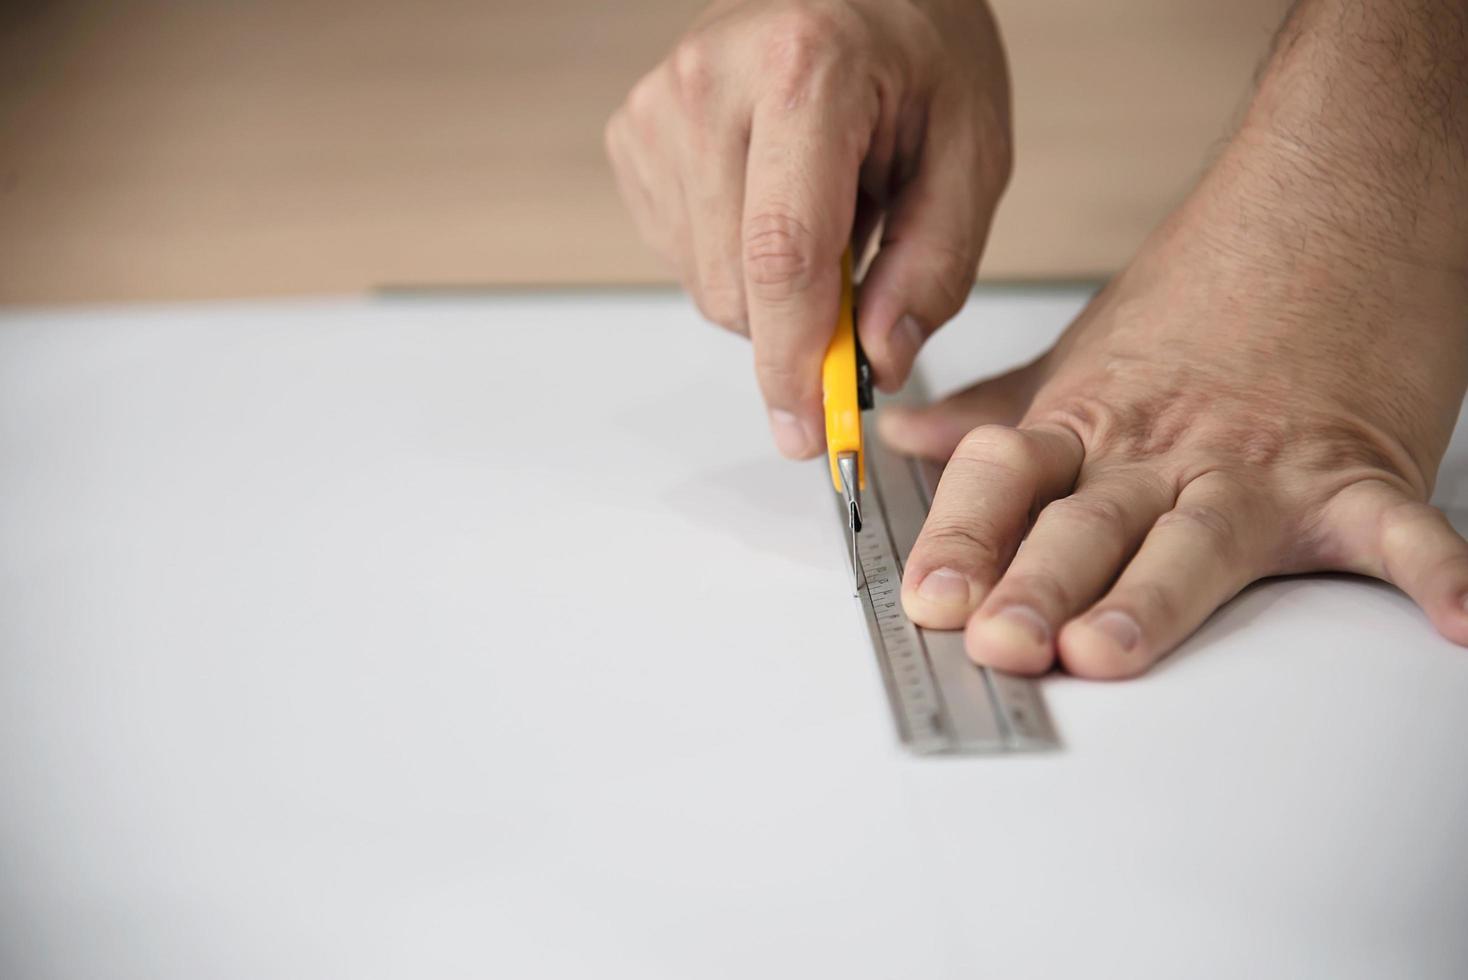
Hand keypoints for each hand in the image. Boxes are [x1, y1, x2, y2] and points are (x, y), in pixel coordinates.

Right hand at [605, 0, 1010, 457]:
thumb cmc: (916, 49)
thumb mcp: (970, 152)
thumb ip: (933, 268)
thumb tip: (875, 363)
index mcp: (803, 71)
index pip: (783, 253)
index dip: (795, 359)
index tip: (811, 429)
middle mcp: (709, 82)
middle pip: (735, 285)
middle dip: (799, 325)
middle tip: (863, 273)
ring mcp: (657, 107)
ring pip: (705, 283)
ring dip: (770, 287)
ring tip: (821, 205)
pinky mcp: (632, 134)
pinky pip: (681, 256)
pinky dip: (735, 258)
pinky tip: (771, 198)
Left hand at [881, 131, 1467, 678]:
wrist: (1328, 196)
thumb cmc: (1205, 292)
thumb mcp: (1078, 358)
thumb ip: (991, 418)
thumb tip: (904, 441)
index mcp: (1088, 424)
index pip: (1002, 481)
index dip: (958, 539)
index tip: (926, 600)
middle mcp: (1160, 450)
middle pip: (1085, 520)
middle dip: (1036, 583)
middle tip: (999, 638)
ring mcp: (1258, 462)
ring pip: (1197, 537)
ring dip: (1154, 596)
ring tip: (1111, 649)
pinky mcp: (1358, 469)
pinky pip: (1398, 526)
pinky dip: (1434, 568)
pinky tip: (1456, 621)